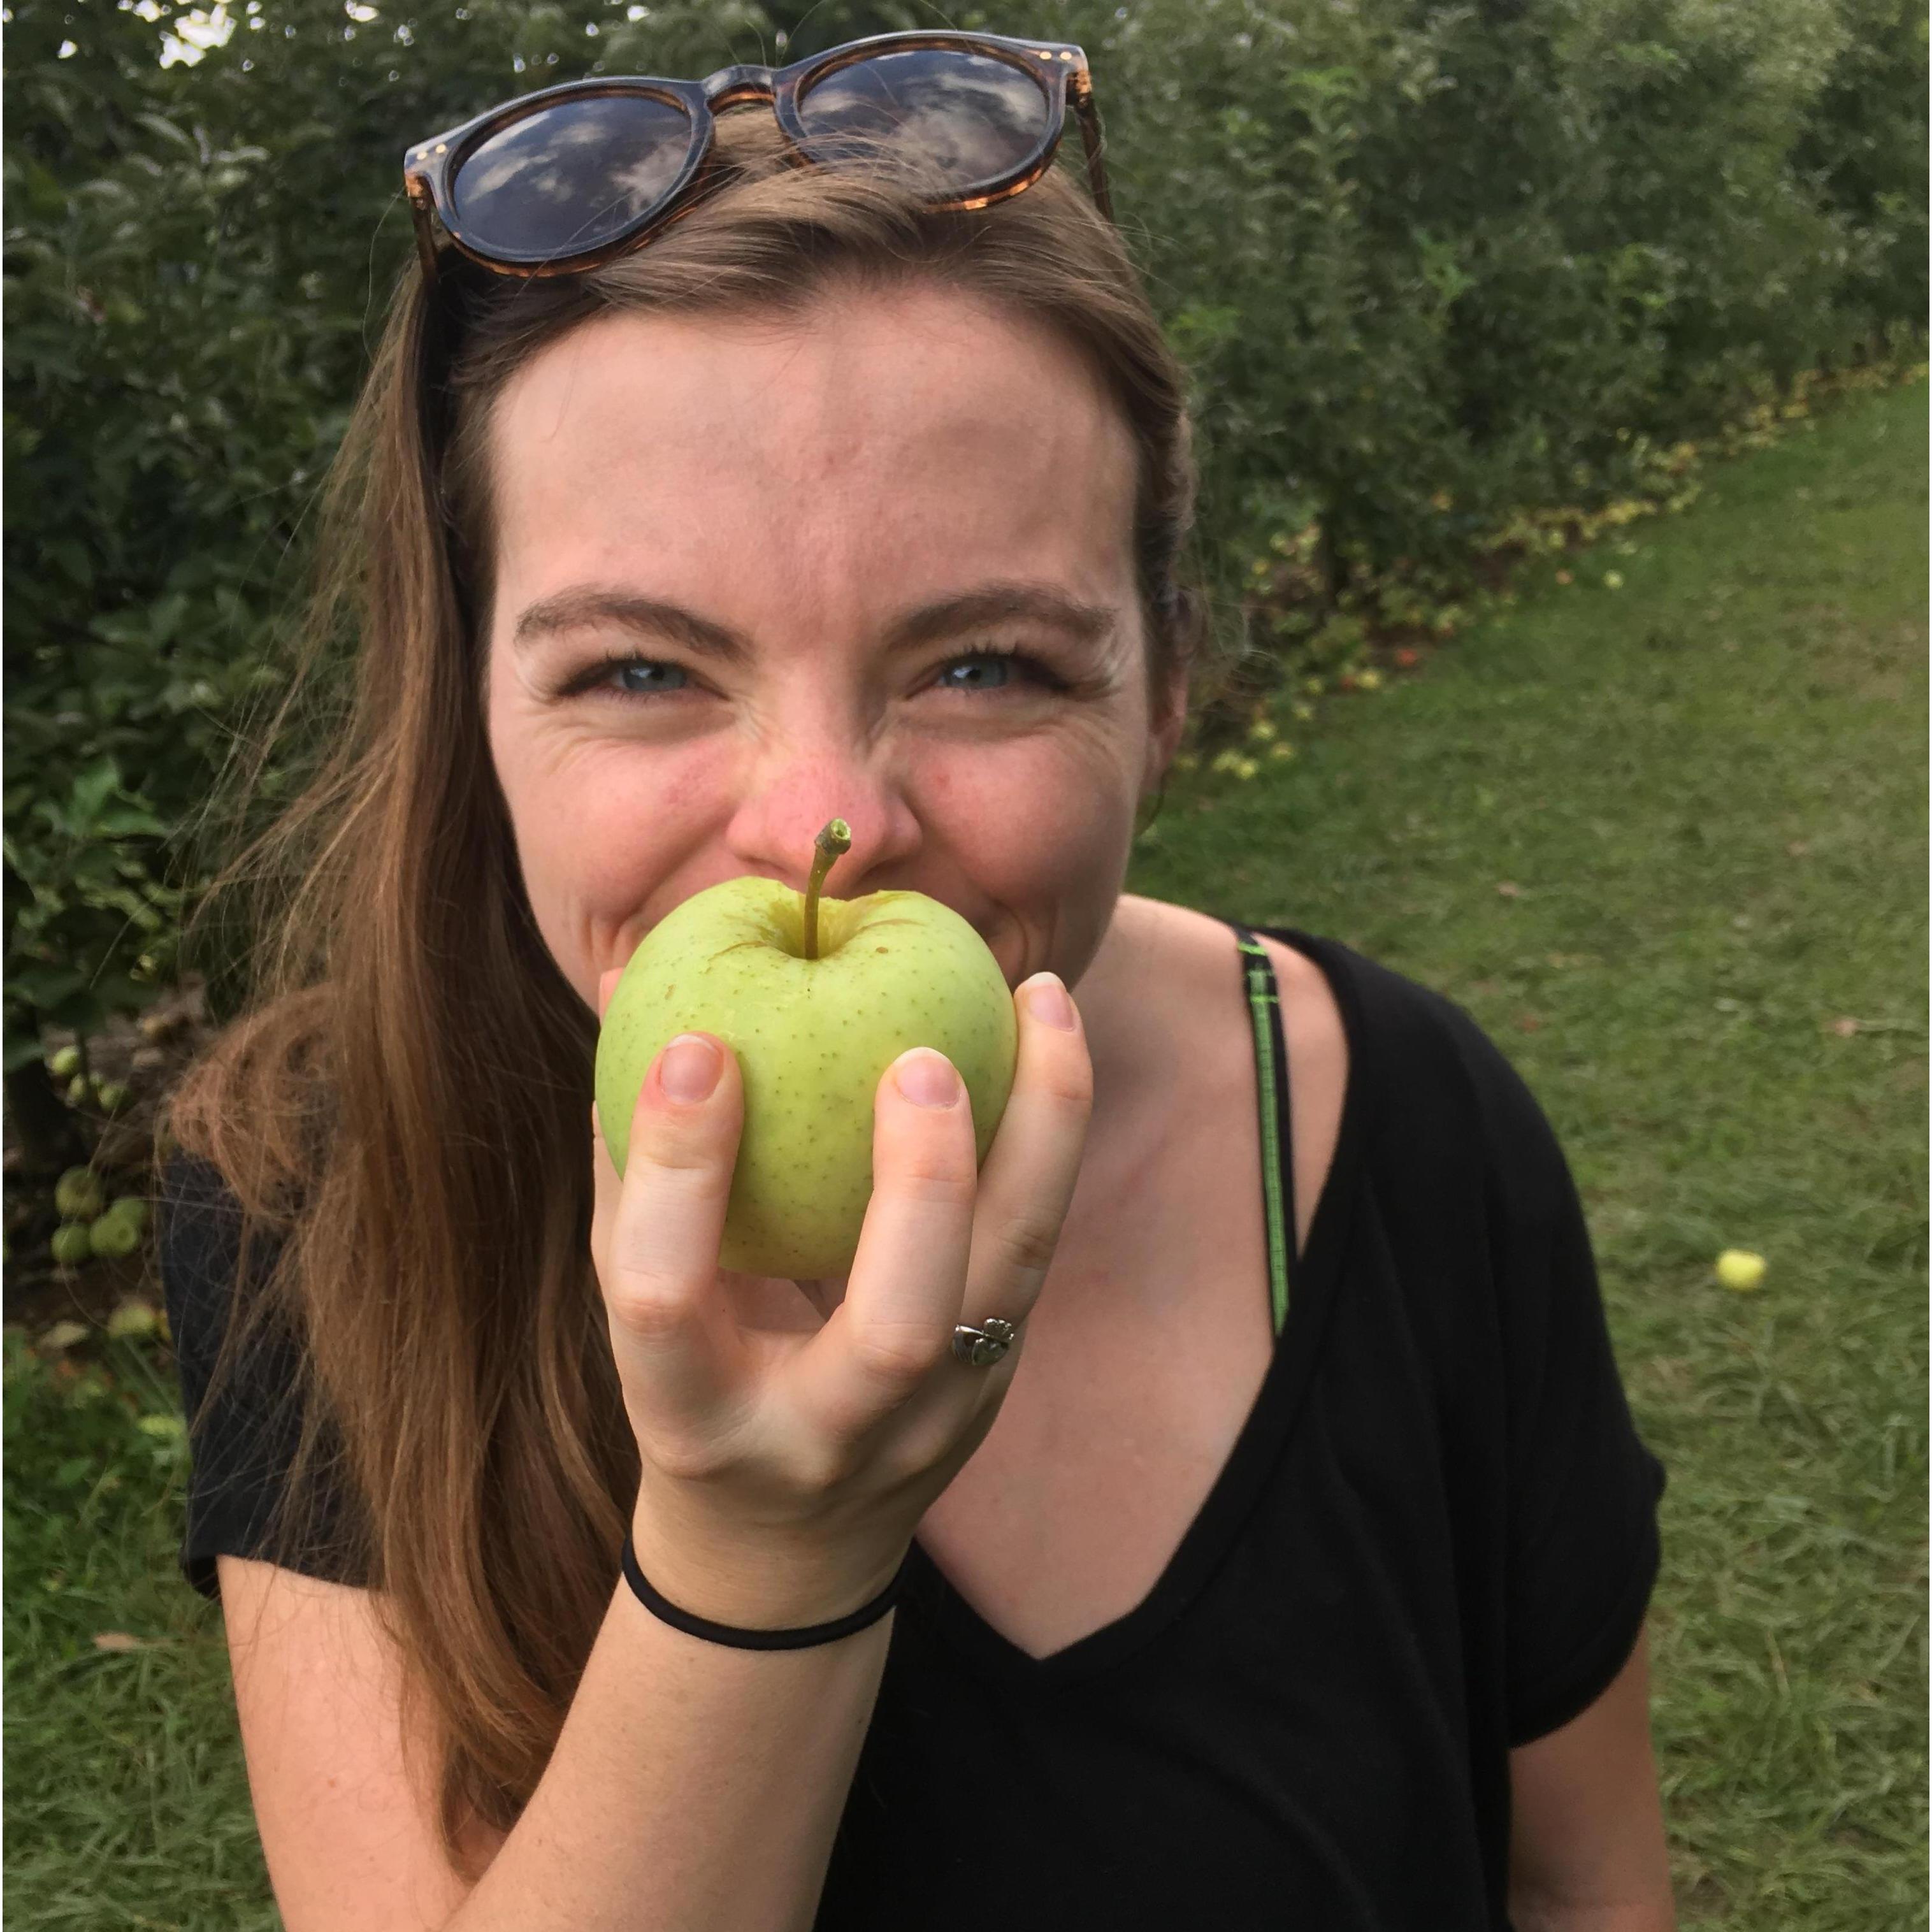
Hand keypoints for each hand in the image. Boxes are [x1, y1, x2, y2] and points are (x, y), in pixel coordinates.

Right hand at [590, 970, 1091, 1628]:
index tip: (699, 1044)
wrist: (788, 1553)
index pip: (668, 1300)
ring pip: (1008, 1286)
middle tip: (921, 1057)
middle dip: (917, 1188)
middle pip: (893, 1330)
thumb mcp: (636, 1299)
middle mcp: (823, 1436)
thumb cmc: (694, 1389)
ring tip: (1043, 998)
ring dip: (1041, 1132)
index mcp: (692, 1418)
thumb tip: (623, 979)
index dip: (679, 1174)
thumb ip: (631, 1158)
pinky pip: (1037, 1249)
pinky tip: (1055, 1034)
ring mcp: (932, 1421)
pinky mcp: (998, 1382)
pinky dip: (1051, 1134)